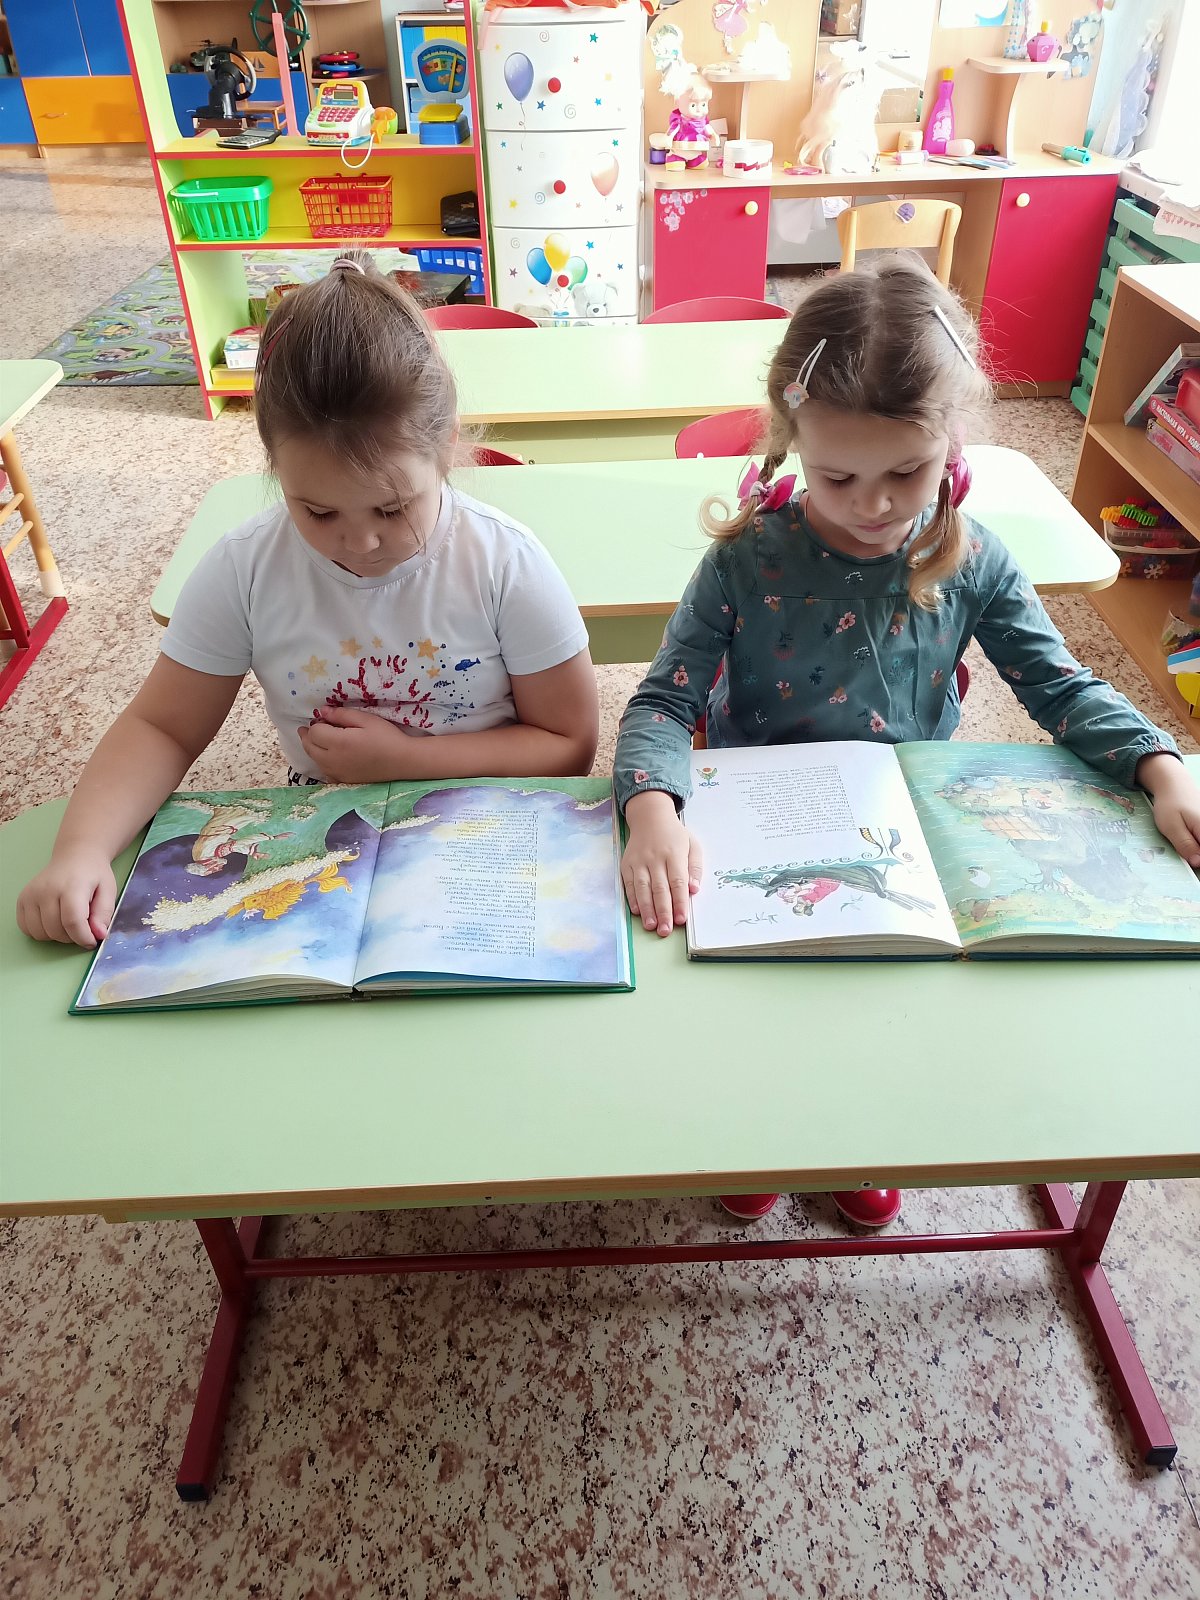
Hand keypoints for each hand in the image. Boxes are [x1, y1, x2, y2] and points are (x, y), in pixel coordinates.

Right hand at [17, 847, 116, 946]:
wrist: (75, 857)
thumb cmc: (93, 875)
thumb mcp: (108, 891)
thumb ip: (104, 913)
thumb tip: (99, 935)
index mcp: (71, 886)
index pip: (72, 921)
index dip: (83, 937)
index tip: (91, 942)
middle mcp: (46, 890)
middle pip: (56, 930)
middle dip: (72, 937)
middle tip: (82, 927)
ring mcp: (31, 895)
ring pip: (41, 933)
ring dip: (56, 936)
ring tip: (68, 922)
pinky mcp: (22, 900)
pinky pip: (26, 929)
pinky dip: (41, 931)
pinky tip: (52, 921)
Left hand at [298, 707, 413, 784]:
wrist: (403, 761)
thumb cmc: (387, 737)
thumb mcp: (366, 719)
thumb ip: (342, 715)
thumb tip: (322, 711)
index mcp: (338, 742)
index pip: (314, 732)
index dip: (316, 723)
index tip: (324, 719)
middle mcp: (333, 760)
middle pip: (309, 747)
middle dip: (307, 736)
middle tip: (309, 728)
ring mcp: (337, 773)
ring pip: (315, 760)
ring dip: (313, 749)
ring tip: (319, 740)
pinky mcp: (344, 780)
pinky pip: (325, 771)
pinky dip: (322, 762)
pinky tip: (330, 756)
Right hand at [620, 789, 702, 936]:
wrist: (650, 817)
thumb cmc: (674, 835)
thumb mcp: (693, 845)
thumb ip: (695, 868)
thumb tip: (694, 890)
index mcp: (674, 853)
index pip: (677, 881)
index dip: (679, 902)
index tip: (682, 919)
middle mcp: (655, 858)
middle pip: (659, 888)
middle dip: (663, 911)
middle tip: (666, 930)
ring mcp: (639, 861)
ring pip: (642, 888)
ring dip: (646, 909)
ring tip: (651, 925)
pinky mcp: (626, 864)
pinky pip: (628, 884)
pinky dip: (632, 898)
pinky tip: (637, 912)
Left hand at [1137, 753, 1199, 868]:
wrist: (1174, 783)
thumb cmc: (1170, 803)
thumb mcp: (1171, 827)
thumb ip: (1185, 845)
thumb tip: (1197, 863)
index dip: (1198, 861)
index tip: (1191, 866)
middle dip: (1197, 855)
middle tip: (1185, 855)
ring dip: (1195, 850)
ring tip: (1185, 844)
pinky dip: (1196, 843)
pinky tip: (1189, 841)